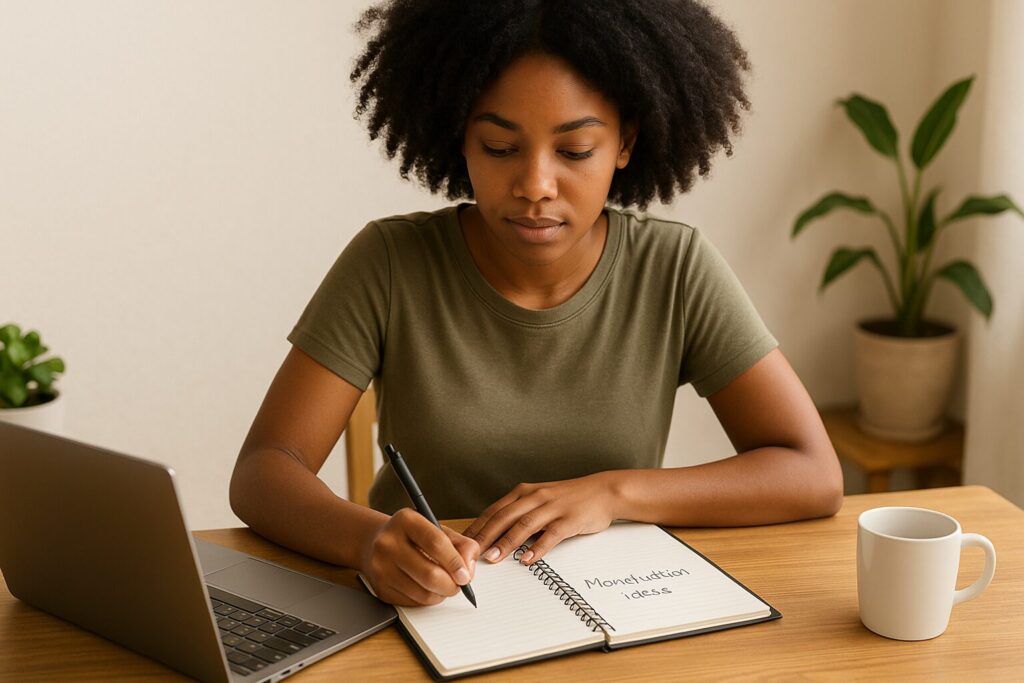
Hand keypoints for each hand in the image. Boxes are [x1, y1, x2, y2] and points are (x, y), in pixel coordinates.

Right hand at [359, 508, 478, 605]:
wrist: (377, 542)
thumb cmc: (415, 537)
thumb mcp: (440, 530)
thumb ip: (462, 545)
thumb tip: (468, 570)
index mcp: (406, 520)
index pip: (436, 543)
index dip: (455, 563)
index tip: (466, 576)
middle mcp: (388, 542)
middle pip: (429, 574)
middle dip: (451, 585)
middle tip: (459, 585)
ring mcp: (381, 566)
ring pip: (423, 593)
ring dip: (441, 594)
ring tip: (444, 585)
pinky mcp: (380, 587)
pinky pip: (412, 603)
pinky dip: (427, 600)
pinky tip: (427, 588)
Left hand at [463, 472, 617, 566]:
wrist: (603, 491)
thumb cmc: (569, 499)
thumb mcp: (539, 500)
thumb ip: (519, 513)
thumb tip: (494, 535)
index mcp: (524, 492)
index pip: (494, 511)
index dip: (476, 527)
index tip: (462, 544)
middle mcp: (535, 497)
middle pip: (503, 517)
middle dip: (484, 537)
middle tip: (469, 555)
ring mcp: (552, 508)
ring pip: (523, 525)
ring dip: (506, 542)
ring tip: (492, 558)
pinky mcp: (569, 519)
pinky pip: (550, 535)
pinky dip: (537, 548)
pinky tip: (527, 559)